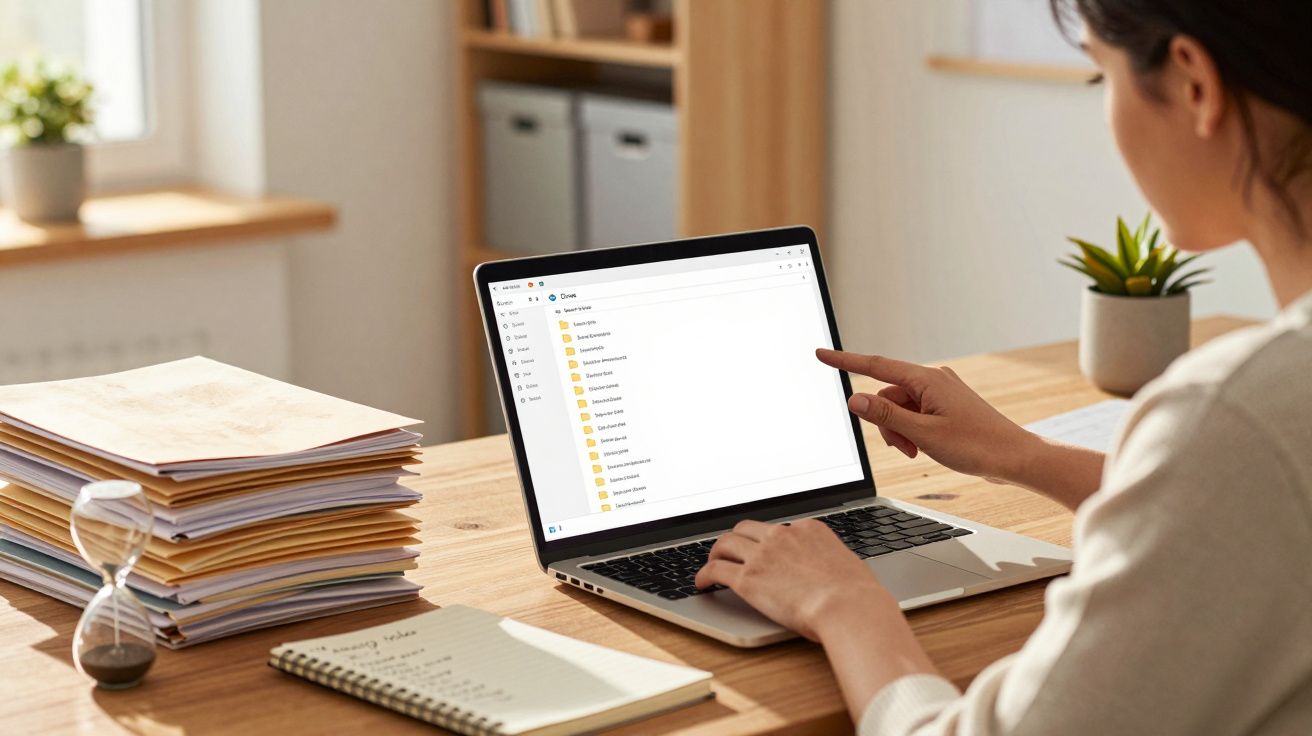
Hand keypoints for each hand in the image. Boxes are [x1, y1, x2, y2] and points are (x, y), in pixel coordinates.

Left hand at [694, 519, 895, 640]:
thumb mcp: (848, 566)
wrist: (848, 607)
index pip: (778, 529)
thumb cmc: (857, 595)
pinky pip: (716, 570)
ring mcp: (763, 555)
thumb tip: (832, 572)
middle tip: (729, 551)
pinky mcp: (748, 579)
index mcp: (808, 529)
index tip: (762, 549)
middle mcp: (782, 535)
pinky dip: (703, 574)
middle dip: (736, 539)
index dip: (766, 540)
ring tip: (711, 565)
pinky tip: (701, 583)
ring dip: (715, 553)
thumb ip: (832, 562)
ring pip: (726, 543)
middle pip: (746, 529)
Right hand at [816, 349, 1035, 483]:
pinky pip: (915, 414)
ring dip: (900, 431)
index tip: (822, 354)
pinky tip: (925, 447)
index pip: (875, 366)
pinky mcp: (946, 407)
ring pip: (899, 409)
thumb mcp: (922, 434)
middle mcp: (933, 381)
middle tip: (905, 448)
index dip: (845, 362)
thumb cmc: (976, 446)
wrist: (1014, 458)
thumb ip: (886, 416)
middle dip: (886, 423)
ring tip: (918, 451)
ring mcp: (940, 393)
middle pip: (887, 396)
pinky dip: (912, 432)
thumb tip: (856, 399)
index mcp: (927, 380)